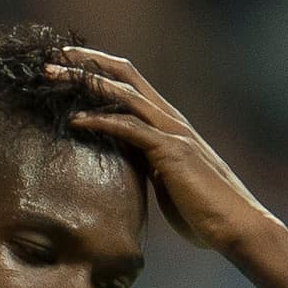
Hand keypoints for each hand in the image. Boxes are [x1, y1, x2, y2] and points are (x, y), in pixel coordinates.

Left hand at [47, 46, 276, 256]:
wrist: (235, 227)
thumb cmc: (204, 214)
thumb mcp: (168, 184)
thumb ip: (151, 169)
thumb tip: (131, 172)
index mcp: (168, 125)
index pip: (130, 84)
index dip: (99, 71)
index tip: (68, 69)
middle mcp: (169, 119)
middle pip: (123, 75)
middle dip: (86, 63)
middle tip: (52, 60)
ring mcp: (172, 132)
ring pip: (123, 94)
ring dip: (85, 82)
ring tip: (52, 78)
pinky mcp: (171, 152)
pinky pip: (130, 128)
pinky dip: (101, 121)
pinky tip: (75, 120)